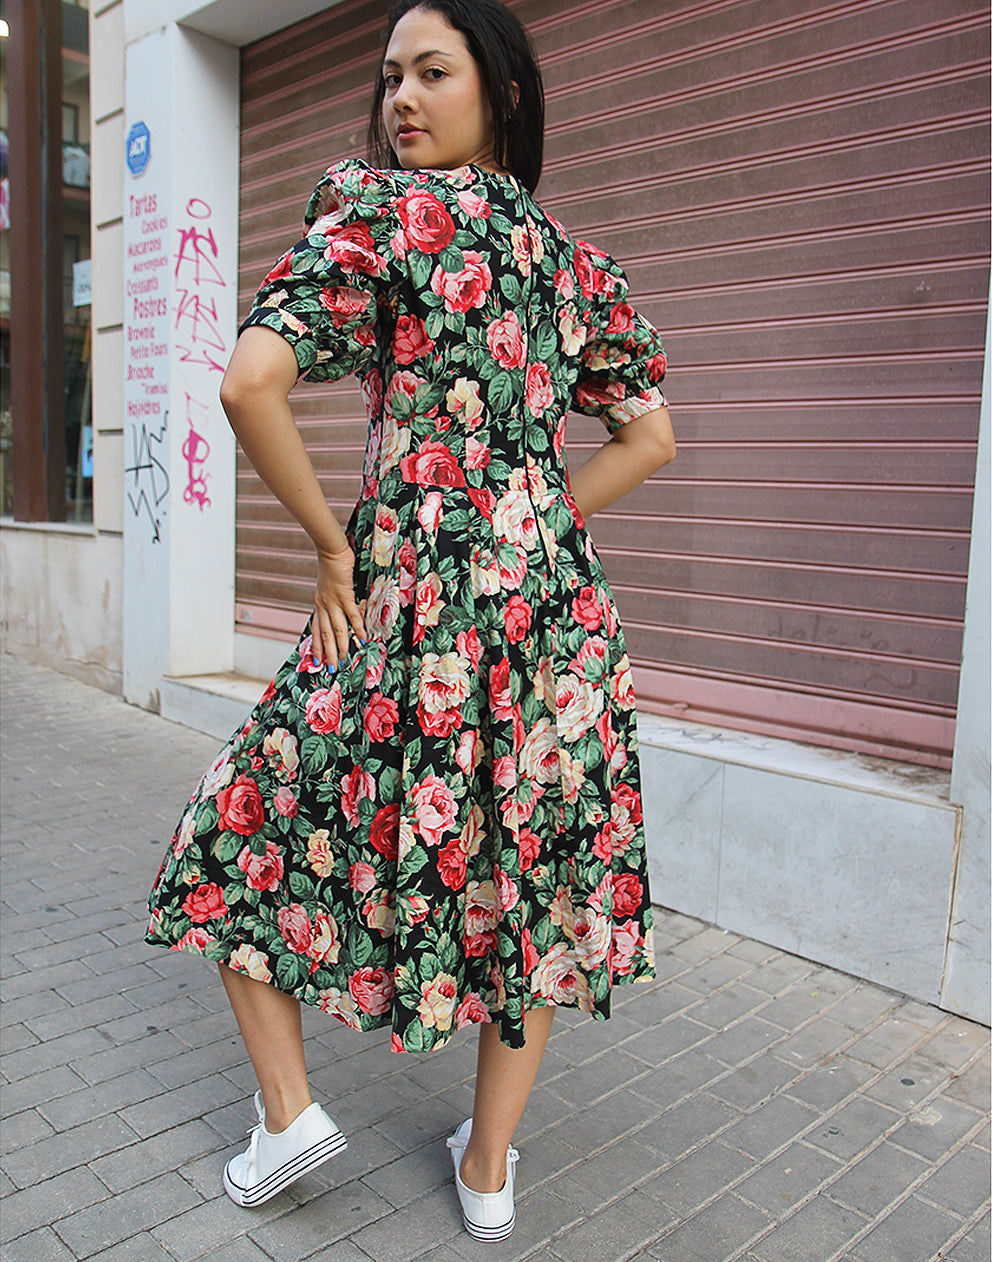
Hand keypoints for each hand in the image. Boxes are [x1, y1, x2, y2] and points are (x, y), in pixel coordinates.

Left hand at [311, 545, 366, 668]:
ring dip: (340, 646)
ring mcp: (333, 601)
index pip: (316, 630)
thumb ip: (331, 597)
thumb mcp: (328, 586)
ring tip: (344, 660)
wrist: (331, 551)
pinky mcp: (344, 594)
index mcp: (319, 604)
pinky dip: (357, 627)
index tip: (316, 660)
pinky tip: (363, 637)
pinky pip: (351, 615)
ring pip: (336, 629)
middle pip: (325, 634)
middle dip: (327, 653)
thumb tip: (338, 604)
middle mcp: (323, 606)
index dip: (316, 646)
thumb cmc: (331, 565)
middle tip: (330, 669)